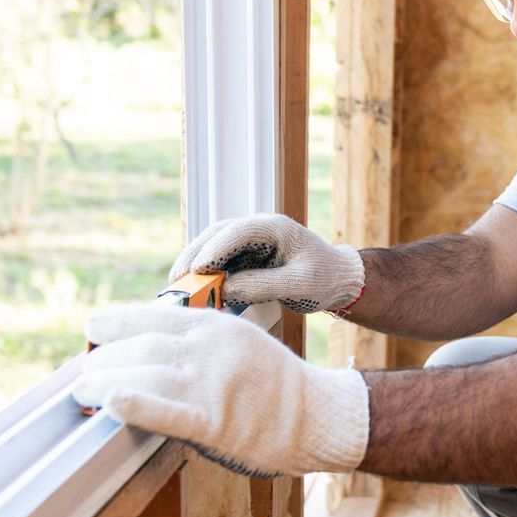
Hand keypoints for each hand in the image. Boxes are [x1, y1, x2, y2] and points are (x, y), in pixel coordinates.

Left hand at [73, 303, 368, 476]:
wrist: (317, 414)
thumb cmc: (273, 384)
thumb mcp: (238, 342)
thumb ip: (197, 342)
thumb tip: (147, 348)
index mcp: (213, 326)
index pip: (151, 317)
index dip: (115, 323)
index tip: (92, 328)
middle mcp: (208, 349)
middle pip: (141, 347)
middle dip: (105, 358)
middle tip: (82, 372)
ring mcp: (211, 384)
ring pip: (145, 375)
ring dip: (105, 381)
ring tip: (83, 391)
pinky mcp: (215, 421)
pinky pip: (168, 412)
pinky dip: (137, 406)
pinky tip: (113, 404)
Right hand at [169, 213, 364, 314]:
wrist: (338, 280)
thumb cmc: (325, 278)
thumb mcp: (299, 285)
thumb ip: (263, 286)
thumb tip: (225, 289)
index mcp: (275, 227)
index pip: (238, 232)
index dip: (215, 249)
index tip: (198, 269)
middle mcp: (259, 229)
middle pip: (218, 235)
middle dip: (195, 254)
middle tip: (178, 279)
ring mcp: (251, 241)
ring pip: (215, 246)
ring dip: (196, 263)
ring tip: (178, 284)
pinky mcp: (248, 256)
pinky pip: (221, 260)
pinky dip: (207, 272)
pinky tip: (195, 287)